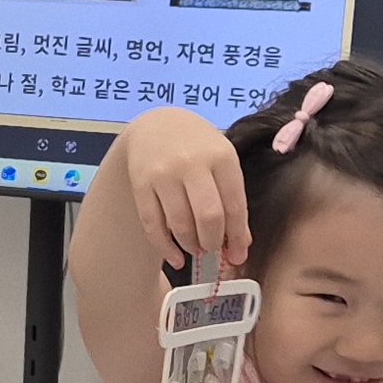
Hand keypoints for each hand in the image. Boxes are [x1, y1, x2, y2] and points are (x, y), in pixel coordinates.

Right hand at [125, 108, 247, 273]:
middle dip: (213, 243)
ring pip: (180, 224)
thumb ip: (232, 199)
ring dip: (191, 245)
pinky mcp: (141, 184)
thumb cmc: (197, 147)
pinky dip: (165, 248)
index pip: (234, 206)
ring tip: (195, 247)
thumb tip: (241, 245)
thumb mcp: (222, 162)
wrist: (157, 124)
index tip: (238, 255)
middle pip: (208, 217)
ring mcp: (164, 173)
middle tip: (212, 249)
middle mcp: (192, 163)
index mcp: (221, 156)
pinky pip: (153, 225)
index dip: (237, 237)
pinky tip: (175, 258)